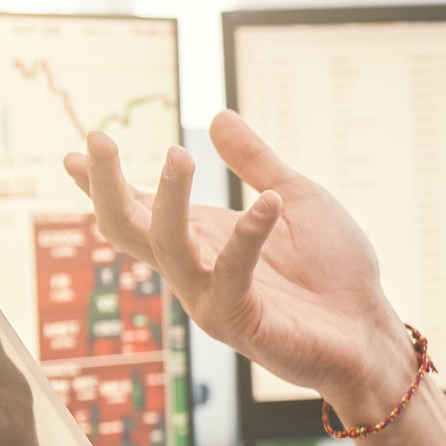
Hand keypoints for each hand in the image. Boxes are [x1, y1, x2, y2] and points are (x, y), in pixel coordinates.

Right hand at [64, 111, 416, 418]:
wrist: (369, 328)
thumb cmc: (333, 272)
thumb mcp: (295, 198)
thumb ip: (256, 163)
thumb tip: (217, 117)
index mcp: (202, 239)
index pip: (138, 209)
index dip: (104, 181)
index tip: (76, 150)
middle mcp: (196, 268)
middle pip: (128, 228)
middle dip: (106, 186)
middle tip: (97, 141)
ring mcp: (212, 297)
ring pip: (167, 248)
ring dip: (168, 200)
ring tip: (180, 154)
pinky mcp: (241, 322)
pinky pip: (230, 276)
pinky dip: (248, 238)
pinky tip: (270, 204)